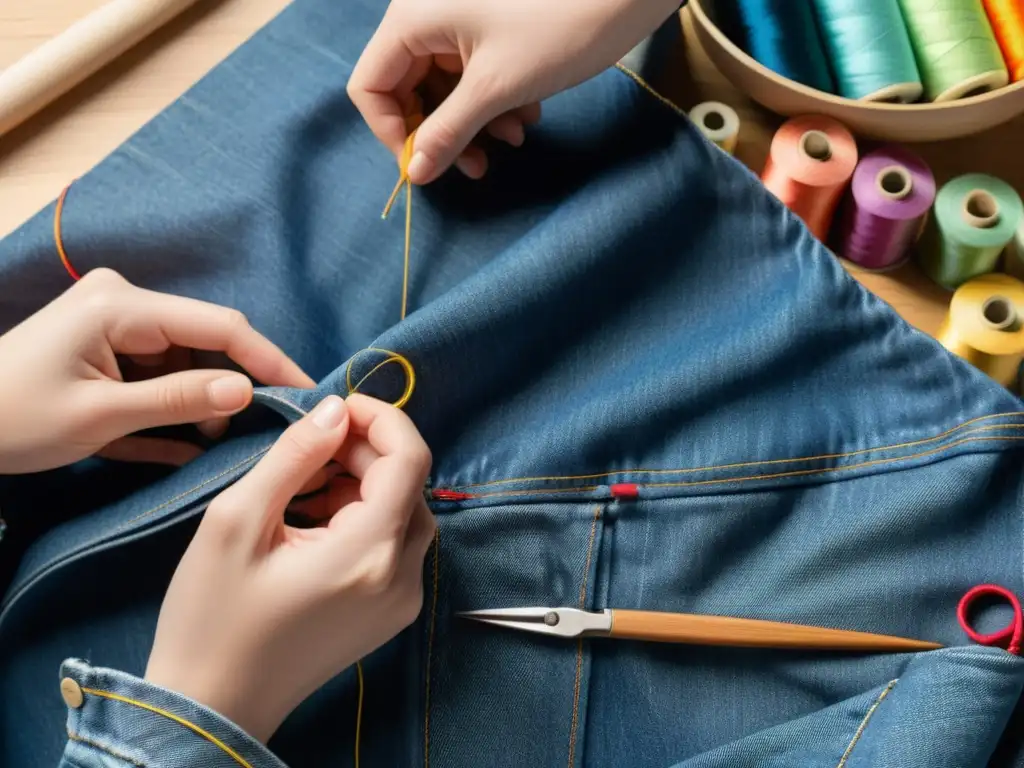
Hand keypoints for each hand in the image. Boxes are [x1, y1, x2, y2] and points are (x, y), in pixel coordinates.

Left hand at [0, 269, 313, 473]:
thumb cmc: (12, 420)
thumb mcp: (100, 416)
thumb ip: (178, 400)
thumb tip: (247, 392)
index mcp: (122, 307)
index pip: (218, 325)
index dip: (267, 358)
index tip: (306, 391)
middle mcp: (123, 304)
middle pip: (203, 342)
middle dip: (231, 386)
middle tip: (253, 432)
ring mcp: (114, 326)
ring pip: (185, 363)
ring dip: (201, 402)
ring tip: (206, 442)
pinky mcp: (107, 350)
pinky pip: (159, 375)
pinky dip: (174, 406)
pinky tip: (189, 442)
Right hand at [145, 394, 435, 742]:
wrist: (216, 704)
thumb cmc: (211, 617)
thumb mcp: (236, 521)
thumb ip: (294, 456)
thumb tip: (335, 411)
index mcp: (369, 554)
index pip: (411, 459)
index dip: (382, 419)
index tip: (339, 407)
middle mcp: (402, 578)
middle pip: (410, 484)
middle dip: (365, 452)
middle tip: (309, 448)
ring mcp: (402, 601)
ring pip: (406, 513)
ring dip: (365, 484)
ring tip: (305, 486)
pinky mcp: (392, 614)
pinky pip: (396, 545)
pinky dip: (366, 517)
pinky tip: (317, 519)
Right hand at [348, 0, 679, 183]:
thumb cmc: (560, 25)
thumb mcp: (497, 88)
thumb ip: (448, 132)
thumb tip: (415, 172)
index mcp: (413, 19)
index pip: (370, 85)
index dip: (392, 132)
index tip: (426, 165)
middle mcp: (427, 15)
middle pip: (407, 88)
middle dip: (442, 132)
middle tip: (479, 166)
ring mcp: (459, 20)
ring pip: (444, 87)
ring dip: (475, 122)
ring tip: (516, 136)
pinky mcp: (489, 27)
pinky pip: (472, 74)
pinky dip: (494, 102)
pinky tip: (527, 114)